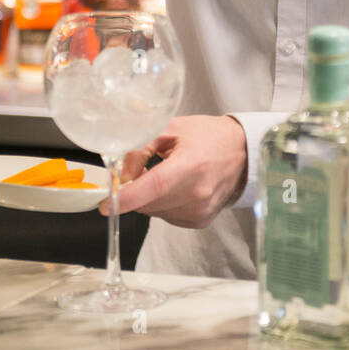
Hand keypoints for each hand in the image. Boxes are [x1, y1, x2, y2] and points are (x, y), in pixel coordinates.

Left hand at [101, 115, 248, 228]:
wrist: (243, 152)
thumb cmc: (208, 136)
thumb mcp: (171, 128)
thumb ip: (140, 147)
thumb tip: (120, 174)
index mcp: (191, 165)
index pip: (154, 187)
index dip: (126, 197)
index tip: (106, 204)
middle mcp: (197, 193)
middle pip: (147, 202)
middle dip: (134, 190)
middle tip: (139, 170)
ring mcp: (200, 210)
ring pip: (154, 212)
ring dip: (149, 197)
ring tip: (164, 175)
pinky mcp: (200, 221)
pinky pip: (166, 216)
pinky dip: (162, 204)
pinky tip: (176, 187)